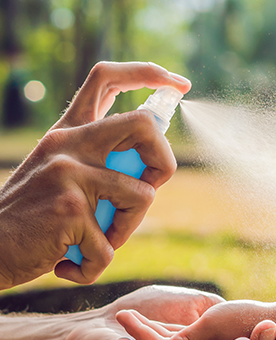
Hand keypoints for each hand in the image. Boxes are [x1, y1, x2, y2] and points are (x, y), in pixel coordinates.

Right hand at [0, 61, 190, 288]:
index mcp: (67, 133)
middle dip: (164, 161)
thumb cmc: (34, 218)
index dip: (147, 73)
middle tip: (150, 188)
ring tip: (96, 242)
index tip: (177, 84)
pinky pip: (111, 247)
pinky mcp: (70, 209)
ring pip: (143, 196)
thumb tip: (151, 165)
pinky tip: (69, 264)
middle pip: (143, 125)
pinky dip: (94, 265)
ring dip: (127, 230)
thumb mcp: (60, 176)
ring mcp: (69, 173)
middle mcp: (68, 144)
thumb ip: (98, 163)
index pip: (106, 79)